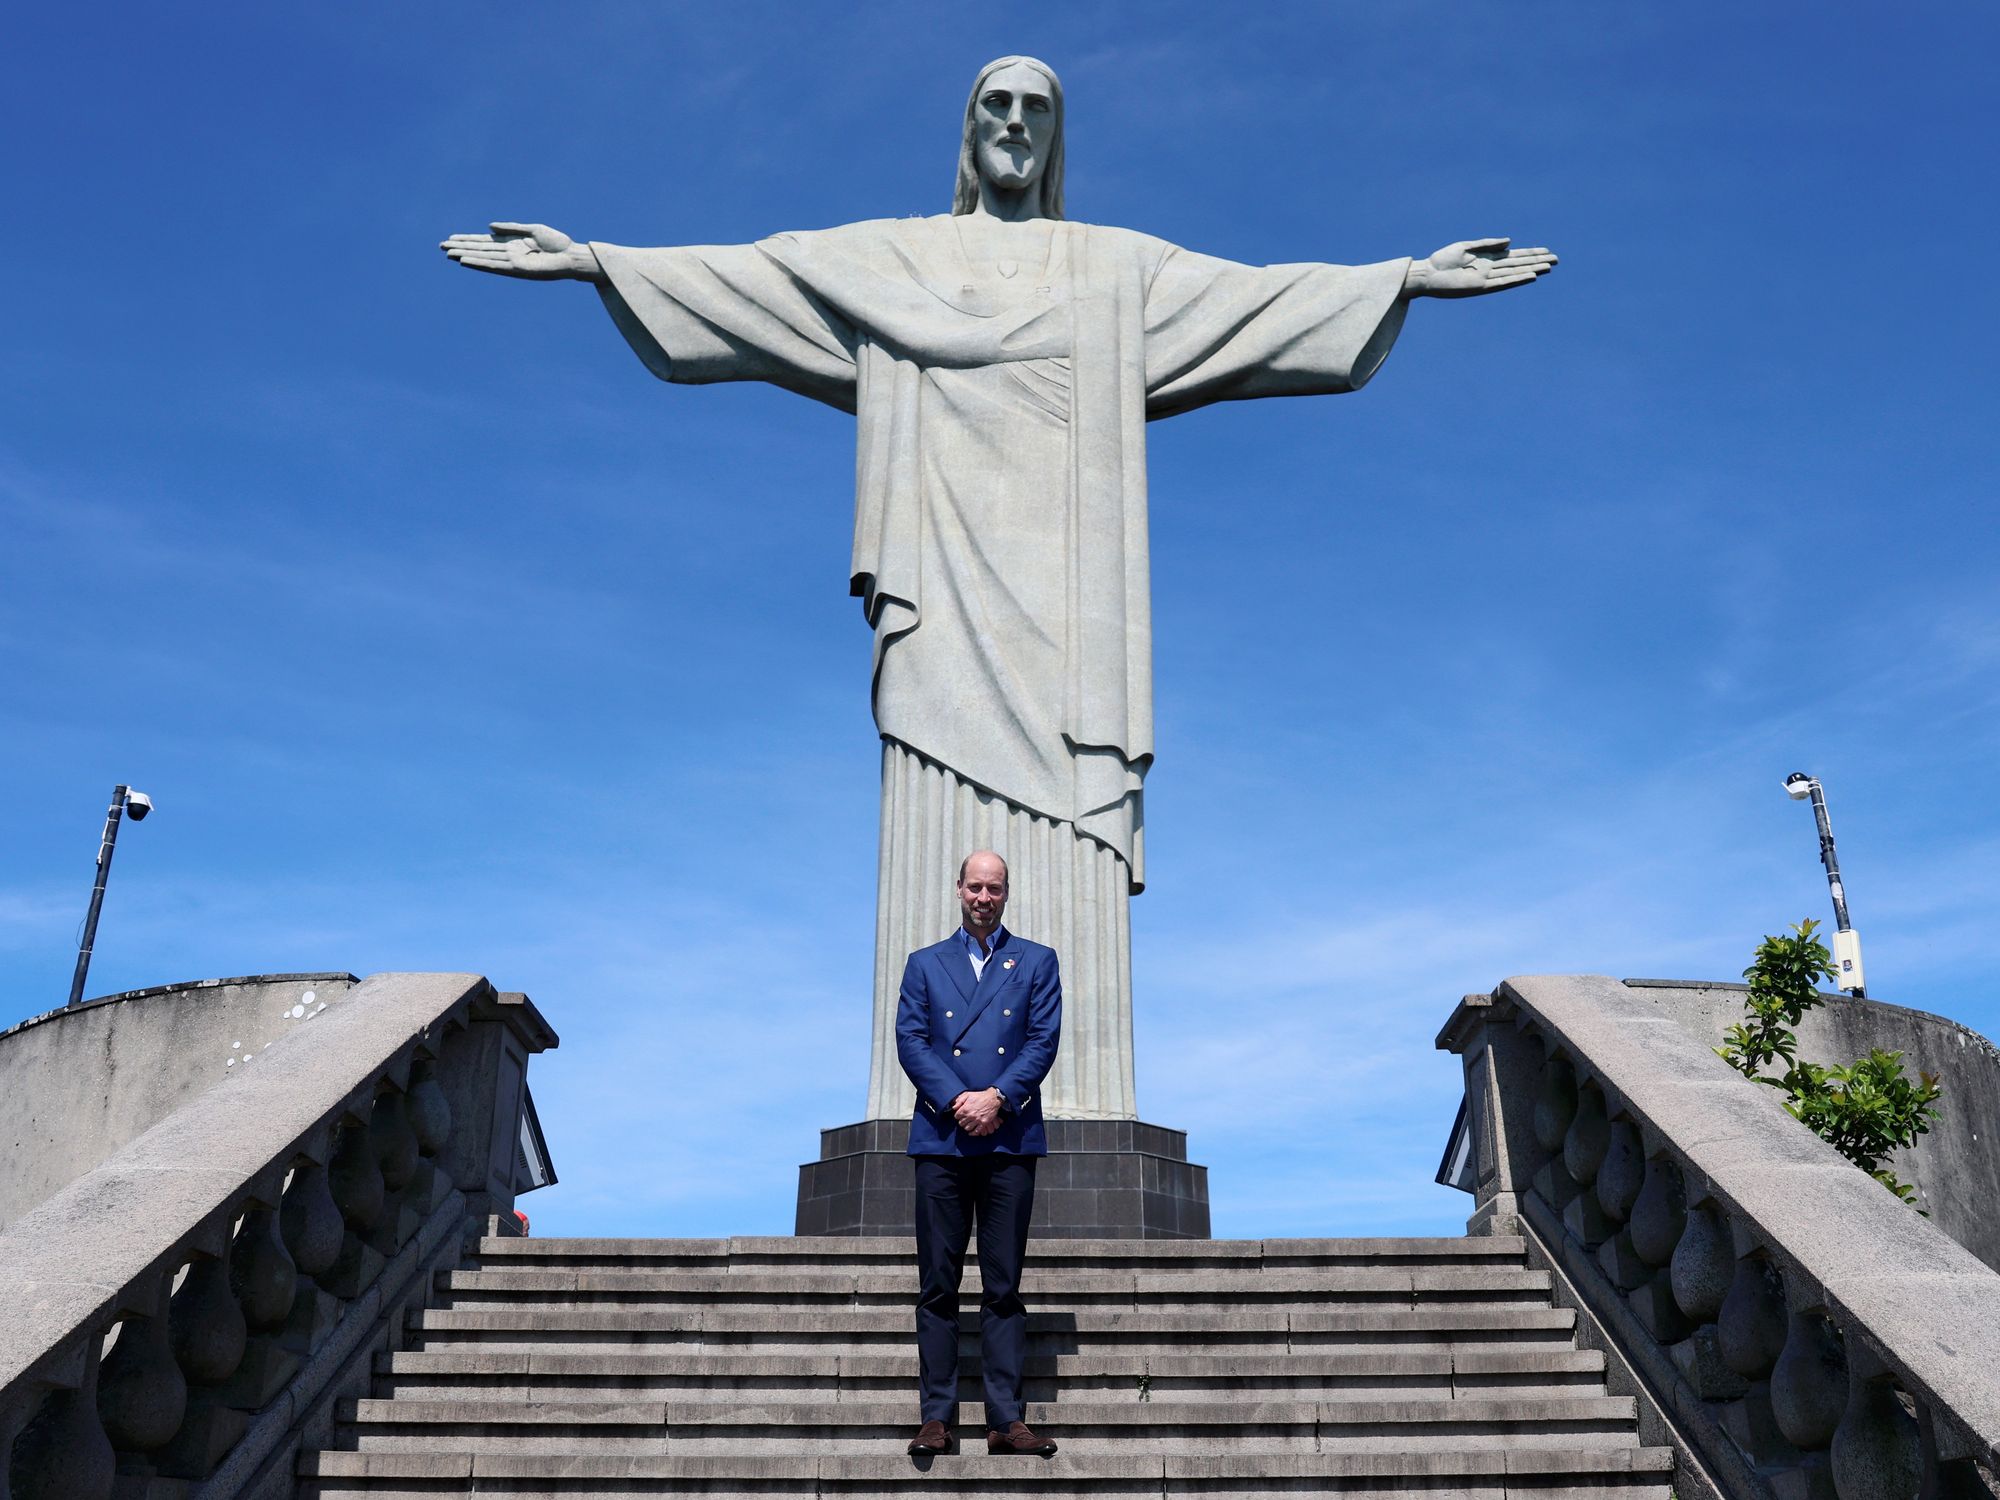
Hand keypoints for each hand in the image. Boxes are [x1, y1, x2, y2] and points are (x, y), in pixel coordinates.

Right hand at [439, 222, 602, 281]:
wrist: (571, 256)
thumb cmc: (557, 243)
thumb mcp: (532, 229)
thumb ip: (511, 228)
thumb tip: (489, 227)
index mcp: (512, 243)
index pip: (485, 242)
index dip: (468, 240)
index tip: (451, 238)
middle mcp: (509, 254)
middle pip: (480, 250)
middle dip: (461, 248)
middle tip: (441, 247)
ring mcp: (511, 263)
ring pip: (483, 258)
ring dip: (465, 256)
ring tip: (448, 254)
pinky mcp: (517, 270)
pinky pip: (494, 266)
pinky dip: (479, 264)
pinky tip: (466, 261)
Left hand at [952, 1088, 1003, 1136]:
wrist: (992, 1098)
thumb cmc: (980, 1096)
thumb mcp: (968, 1094)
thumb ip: (959, 1100)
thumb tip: (954, 1107)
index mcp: (965, 1108)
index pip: (956, 1116)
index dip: (958, 1116)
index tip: (960, 1115)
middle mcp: (970, 1115)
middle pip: (961, 1123)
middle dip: (962, 1122)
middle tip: (964, 1120)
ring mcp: (977, 1120)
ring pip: (967, 1128)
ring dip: (967, 1127)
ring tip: (968, 1124)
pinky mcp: (983, 1123)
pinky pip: (976, 1131)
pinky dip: (973, 1133)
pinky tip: (971, 1132)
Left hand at [1404, 238, 1555, 297]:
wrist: (1427, 274)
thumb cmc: (1442, 260)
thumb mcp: (1466, 246)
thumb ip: (1488, 243)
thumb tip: (1510, 242)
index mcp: (1487, 258)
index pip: (1514, 255)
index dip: (1530, 253)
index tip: (1547, 251)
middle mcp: (1490, 269)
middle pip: (1518, 264)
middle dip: (1536, 261)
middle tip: (1556, 260)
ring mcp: (1487, 278)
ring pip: (1514, 273)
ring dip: (1531, 270)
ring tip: (1548, 267)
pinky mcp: (1480, 287)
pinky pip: (1503, 283)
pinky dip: (1517, 279)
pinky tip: (1531, 276)